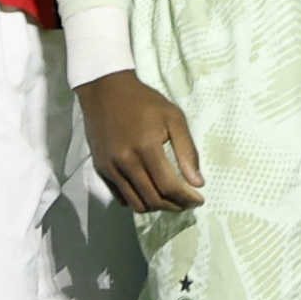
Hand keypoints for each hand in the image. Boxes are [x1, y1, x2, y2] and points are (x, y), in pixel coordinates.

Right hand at [80, 69, 205, 211]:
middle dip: (174, 206)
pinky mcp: (101, 169)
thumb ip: (187, 150)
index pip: (168, 186)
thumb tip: (198, 182)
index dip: (186, 198)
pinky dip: (138, 201)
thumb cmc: (145, 102)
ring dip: (156, 207)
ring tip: (171, 201)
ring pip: (136, 203)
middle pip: (152, 199)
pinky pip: (121, 197)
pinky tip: (150, 193)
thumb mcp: (173, 117)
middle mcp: (126, 162)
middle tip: (187, 203)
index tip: (199, 200)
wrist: (106, 91)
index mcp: (146, 148)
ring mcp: (111, 168)